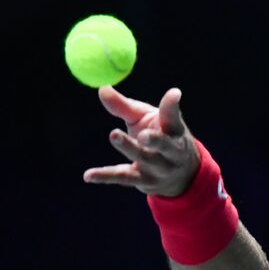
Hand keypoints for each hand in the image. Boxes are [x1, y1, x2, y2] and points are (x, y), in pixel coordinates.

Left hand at [83, 85, 200, 195]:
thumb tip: (102, 88)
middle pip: (164, 145)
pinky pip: (123, 177)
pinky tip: (88, 175)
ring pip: (142, 158)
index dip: (172, 105)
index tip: (174, 92)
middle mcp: (171, 151)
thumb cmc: (159, 136)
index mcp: (174, 130)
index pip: (173, 116)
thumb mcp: (147, 120)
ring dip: (129, 147)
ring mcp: (158, 168)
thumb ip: (125, 106)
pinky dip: (105, 176)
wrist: (180, 175)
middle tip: (143, 132)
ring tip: (115, 135)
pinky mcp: (143, 181)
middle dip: (155, 139)